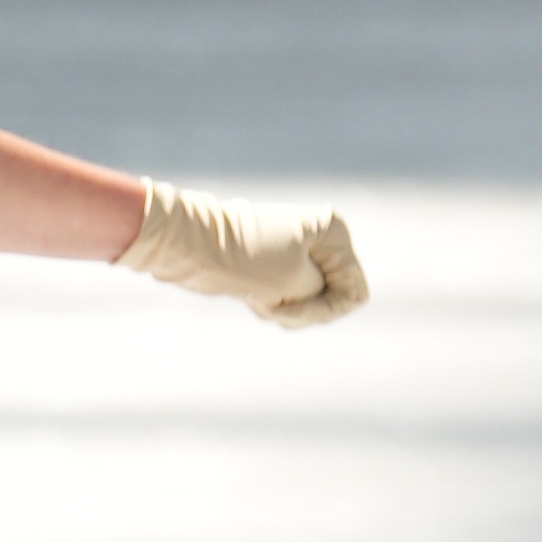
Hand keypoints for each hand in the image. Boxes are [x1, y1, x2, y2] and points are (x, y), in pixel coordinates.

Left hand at [116, 182, 368, 327]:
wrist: (187, 245)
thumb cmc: (241, 261)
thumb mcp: (295, 283)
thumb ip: (324, 294)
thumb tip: (316, 291)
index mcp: (334, 231)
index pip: (354, 293)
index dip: (324, 311)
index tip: (285, 306)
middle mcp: (321, 237)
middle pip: (333, 297)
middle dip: (302, 309)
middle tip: (268, 301)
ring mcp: (299, 250)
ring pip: (310, 300)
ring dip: (285, 309)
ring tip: (257, 295)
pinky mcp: (276, 262)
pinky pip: (289, 297)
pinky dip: (273, 305)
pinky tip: (251, 296)